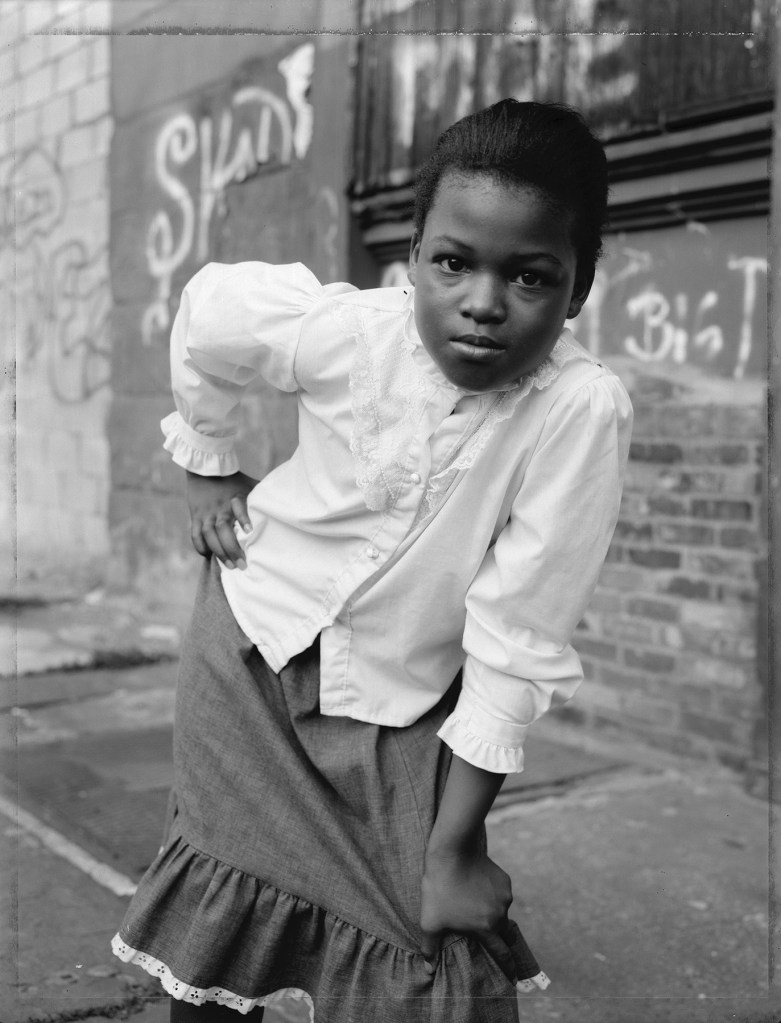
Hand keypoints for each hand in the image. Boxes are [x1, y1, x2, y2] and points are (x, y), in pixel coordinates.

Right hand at [186, 470, 257, 568]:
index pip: (238, 507)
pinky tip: (208, 555)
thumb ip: (263, 495)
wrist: (206, 470)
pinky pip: (195, 534)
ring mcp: (207, 513)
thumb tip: (286, 502)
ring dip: (219, 552)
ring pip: (209, 535)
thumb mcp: (251, 484)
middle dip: (231, 548)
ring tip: (229, 566)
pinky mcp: (196, 516)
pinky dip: (200, 546)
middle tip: (242, 564)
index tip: (249, 530)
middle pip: (222, 529)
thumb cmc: (234, 480)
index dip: (243, 518)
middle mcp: (220, 507)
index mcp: (236, 498)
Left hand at [420, 844, 518, 983]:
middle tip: (494, 940)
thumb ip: (431, 948)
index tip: (513, 978)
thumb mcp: (430, 921)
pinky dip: (492, 895)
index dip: (508, 967)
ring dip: (493, 913)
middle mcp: (500, 914)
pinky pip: (500, 893)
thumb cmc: (439, 888)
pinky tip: (477, 887)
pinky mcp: (504, 880)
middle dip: (503, 940)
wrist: (453, 852)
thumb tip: (429, 971)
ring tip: (474, 905)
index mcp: (486, 928)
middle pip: (507, 934)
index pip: (502, 954)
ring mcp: (504, 896)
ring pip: (502, 911)